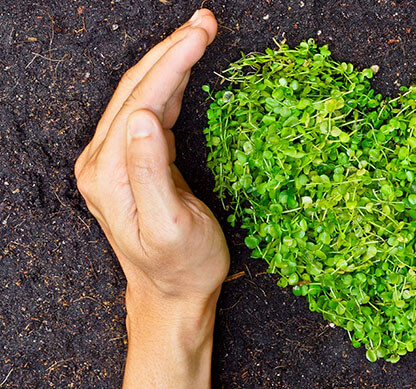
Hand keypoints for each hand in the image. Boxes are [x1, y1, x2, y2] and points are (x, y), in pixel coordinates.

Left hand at [74, 9, 223, 387]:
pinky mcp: (132, 163)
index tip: (203, 33)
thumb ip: (151, 171)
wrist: (171, 294)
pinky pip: (148, 111)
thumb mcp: (171, 224)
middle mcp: (103, 161)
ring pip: (141, 94)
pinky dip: (170, 84)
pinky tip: (185, 69)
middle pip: (135, 88)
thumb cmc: (181, 265)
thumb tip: (145, 116)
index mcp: (109, 173)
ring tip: (201, 33)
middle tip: (206, 21)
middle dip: (171, 49)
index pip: (141, 99)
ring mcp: (114, 160)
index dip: (173, 62)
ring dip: (170, 60)